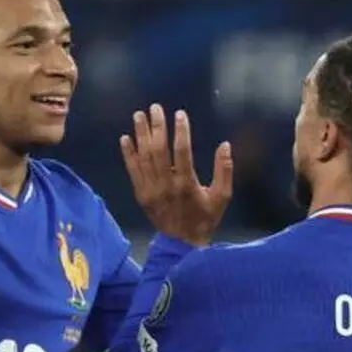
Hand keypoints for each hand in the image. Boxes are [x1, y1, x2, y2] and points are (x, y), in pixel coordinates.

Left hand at [121, 104, 232, 245]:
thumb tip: (225, 145)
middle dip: (157, 127)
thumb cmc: (205, 218)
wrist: (182, 243)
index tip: (179, 114)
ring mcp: (151, 190)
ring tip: (138, 115)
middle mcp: (167, 185)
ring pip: (144, 157)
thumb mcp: (222, 197)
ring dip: (140, 135)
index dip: (181, 131)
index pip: (182, 151)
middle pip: (159, 150)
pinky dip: (128, 154)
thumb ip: (225, 170)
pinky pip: (133, 171)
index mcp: (187, 184)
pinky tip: (125, 138)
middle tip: (155, 107)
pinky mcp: (141, 194)